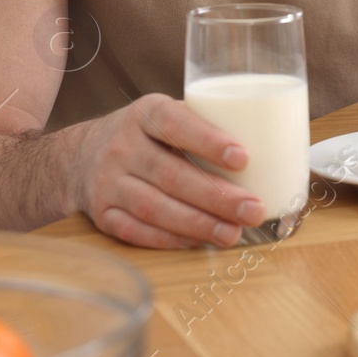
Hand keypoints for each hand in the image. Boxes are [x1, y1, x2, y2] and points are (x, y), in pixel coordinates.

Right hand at [73, 93, 264, 248]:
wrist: (80, 156)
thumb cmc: (147, 134)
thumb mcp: (167, 114)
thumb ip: (206, 124)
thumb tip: (277, 141)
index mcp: (146, 114)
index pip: (175, 123)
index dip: (209, 141)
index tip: (243, 158)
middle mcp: (122, 146)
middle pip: (171, 174)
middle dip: (216, 196)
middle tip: (253, 208)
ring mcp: (108, 182)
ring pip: (154, 207)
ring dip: (198, 224)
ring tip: (233, 233)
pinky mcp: (102, 214)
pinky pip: (136, 231)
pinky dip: (170, 239)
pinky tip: (199, 242)